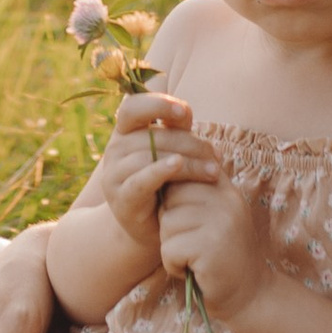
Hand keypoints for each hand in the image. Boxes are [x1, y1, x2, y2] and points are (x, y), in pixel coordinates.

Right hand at [93, 96, 217, 257]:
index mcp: (125, 131)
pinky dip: (159, 170)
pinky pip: (141, 180)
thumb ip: (175, 132)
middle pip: (153, 135)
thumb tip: (185, 113)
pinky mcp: (121, 199)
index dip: (158, 104)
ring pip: (151, 156)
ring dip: (188, 162)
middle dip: (190, 143)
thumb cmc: (166, 183)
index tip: (185, 114)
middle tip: (216, 155)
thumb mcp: (171, 153)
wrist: (149, 228)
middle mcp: (115, 149)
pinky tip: (177, 165)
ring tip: (213, 171)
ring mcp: (114, 175)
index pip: (133, 106)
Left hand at [156, 171, 275, 323]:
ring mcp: (222, 222)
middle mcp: (227, 200)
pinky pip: (169, 248)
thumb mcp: (216, 217)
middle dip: (170, 223)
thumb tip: (168, 163)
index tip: (183, 220)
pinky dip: (173, 265)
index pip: (185, 171)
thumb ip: (199, 192)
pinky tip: (192, 271)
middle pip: (170, 197)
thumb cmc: (223, 256)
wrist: (249, 296)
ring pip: (167, 223)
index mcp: (227, 189)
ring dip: (171, 246)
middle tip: (190, 243)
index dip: (173, 197)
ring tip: (193, 258)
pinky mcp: (211, 246)